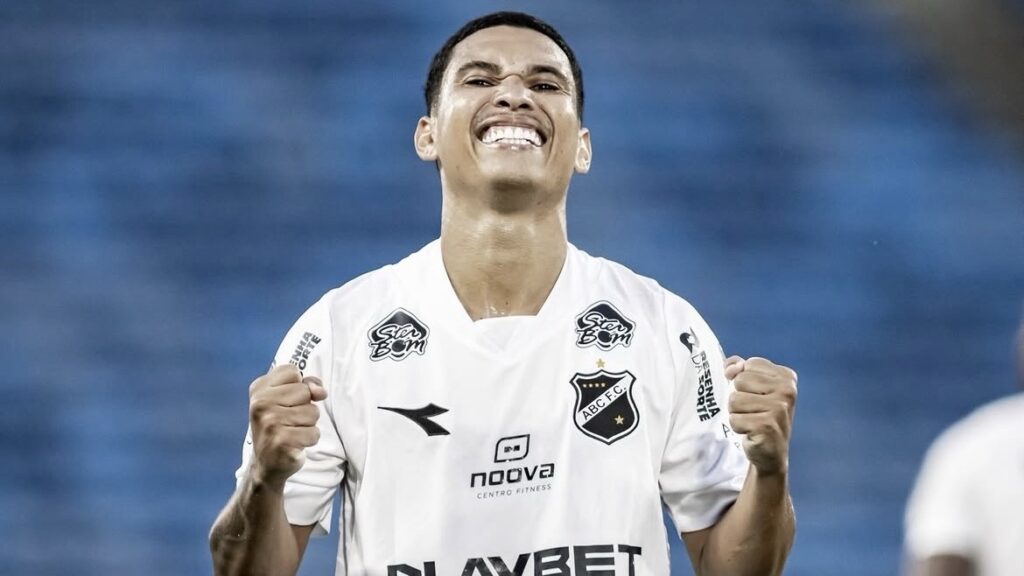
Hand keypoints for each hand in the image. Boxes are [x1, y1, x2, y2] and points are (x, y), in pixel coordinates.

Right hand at [248, 364, 327, 488]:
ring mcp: (270, 423)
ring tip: (292, 432)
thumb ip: (306, 385)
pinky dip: (309, 439)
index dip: (298, 385)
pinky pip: (314, 433)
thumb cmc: (280, 425)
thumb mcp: (288, 398)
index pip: (292, 371)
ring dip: (308, 424)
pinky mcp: (281, 442)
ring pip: (312, 413)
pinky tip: (294, 444)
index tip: (287, 400)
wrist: (266, 463)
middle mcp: (261, 404)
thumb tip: (320, 391)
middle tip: (288, 420)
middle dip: (305, 407)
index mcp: (259, 389)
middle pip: (305, 392)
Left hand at [724, 356, 796, 475]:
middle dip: (739, 397)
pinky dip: (738, 427)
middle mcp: (787, 391)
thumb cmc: (758, 414)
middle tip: (753, 411)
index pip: (749, 364)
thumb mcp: (750, 386)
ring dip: (736, 413)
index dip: (744, 381)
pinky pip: (734, 419)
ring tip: (751, 421)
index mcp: (786, 376)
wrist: (770, 452)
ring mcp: (779, 409)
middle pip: (740, 381)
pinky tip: (751, 432)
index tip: (756, 395)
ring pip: (734, 400)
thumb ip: (737, 368)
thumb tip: (731, 367)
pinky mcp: (767, 426)